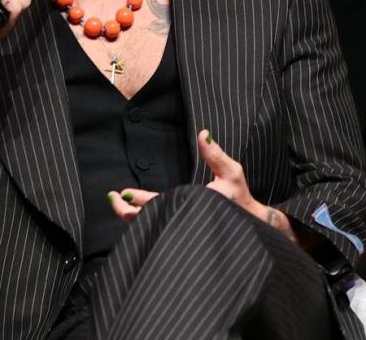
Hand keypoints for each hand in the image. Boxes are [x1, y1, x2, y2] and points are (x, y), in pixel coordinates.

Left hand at [107, 129, 297, 244]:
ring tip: (117, 205)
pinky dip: (143, 224)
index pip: (158, 205)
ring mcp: (180, 229)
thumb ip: (215, 155)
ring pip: (150, 229)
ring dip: (132, 220)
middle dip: (127, 213)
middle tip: (112, 199)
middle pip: (148, 222)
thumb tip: (203, 134)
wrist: (253, 226)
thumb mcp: (232, 173)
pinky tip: (134, 214)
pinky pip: (158, 232)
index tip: (123, 193)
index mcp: (191, 206)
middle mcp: (182, 221)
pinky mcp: (181, 233)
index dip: (139, 201)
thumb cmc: (240, 198)